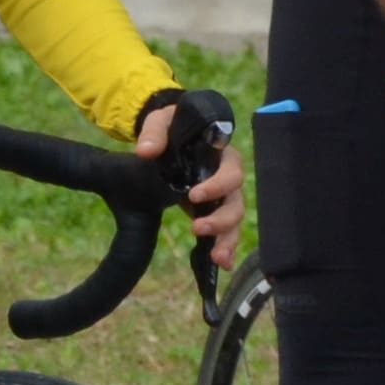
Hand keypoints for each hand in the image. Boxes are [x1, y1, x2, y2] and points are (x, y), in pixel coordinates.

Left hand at [137, 100, 246, 266]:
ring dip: (226, 239)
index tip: (193, 194)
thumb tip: (146, 151)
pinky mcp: (212, 209)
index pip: (231, 170)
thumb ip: (154, 132)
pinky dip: (225, 247)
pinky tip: (221, 264)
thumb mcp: (161, 120)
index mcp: (221, 154)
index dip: (218, 185)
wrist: (170, 134)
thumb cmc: (172, 124)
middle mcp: (227, 177)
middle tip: (197, 228)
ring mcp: (222, 196)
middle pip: (237, 202)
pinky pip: (225, 230)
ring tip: (216, 257)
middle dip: (221, 218)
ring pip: (234, 221)